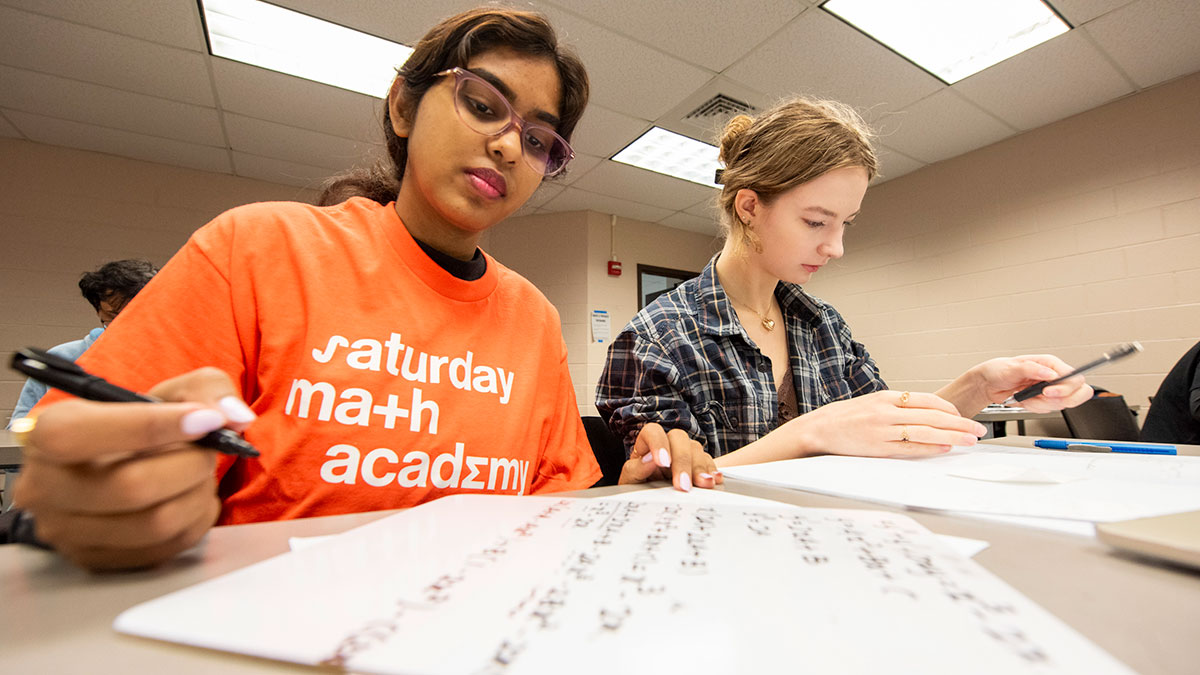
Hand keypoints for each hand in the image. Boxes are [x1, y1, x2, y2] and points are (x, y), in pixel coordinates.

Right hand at [13, 367, 254, 570]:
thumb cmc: (140, 427)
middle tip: (208, 451)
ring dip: (198, 495)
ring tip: (200, 475)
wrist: (118, 464)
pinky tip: (192, 498)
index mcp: (47, 432)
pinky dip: (195, 520)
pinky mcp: (96, 559)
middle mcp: (45, 486)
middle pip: (131, 486)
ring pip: (155, 522)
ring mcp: (66, 530)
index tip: (205, 420)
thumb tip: (233, 416)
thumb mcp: (169, 391)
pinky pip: (165, 548)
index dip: (151, 426)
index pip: (82, 434)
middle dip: (190, 465)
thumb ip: (205, 390)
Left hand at [617, 423, 722, 490]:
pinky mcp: (698, 465)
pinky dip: (711, 471)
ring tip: (703, 485)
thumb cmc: (637, 488)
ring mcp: (684, 453)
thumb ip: (635, 470)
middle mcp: (667, 444)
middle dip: (683, 462)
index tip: (663, 463)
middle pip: (679, 438)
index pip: (652, 431)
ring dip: (700, 468)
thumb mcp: (630, 482)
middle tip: (683, 485)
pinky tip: (714, 481)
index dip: (658, 444)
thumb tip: (649, 460)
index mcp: (646, 444)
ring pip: (696, 449)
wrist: (649, 501)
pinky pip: (709, 461)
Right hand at [787, 390, 986, 458]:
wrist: (819, 428)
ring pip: (926, 430)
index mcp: (887, 397)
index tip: (963, 416)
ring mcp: (883, 429)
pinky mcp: (878, 447)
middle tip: (978, 429)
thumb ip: (897, 407)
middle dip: (960, 423)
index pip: (928, 400)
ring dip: (953, 436)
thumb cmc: (845, 417)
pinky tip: (944, 448)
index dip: (950, 409)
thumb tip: (925, 414)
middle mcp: (887, 410)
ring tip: (970, 440)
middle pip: (933, 415)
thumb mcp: (872, 403)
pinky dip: (930, 447)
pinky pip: (910, 447)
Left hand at [970, 355, 1094, 411]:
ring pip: (1061, 405)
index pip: (1074, 377)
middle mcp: (1055, 377)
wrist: (990, 384)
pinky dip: (1035, 408)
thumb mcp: (1012, 367)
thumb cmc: (1000, 370)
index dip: (1066, 388)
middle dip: (1059, 400)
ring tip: (1026, 396)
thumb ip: (1031, 369)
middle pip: (1078, 393)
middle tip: (1040, 397)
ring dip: (1041, 404)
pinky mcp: (1046, 401)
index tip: (1048, 392)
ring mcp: (1052, 390)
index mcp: (1051, 364)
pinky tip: (1025, 400)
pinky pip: (1049, 410)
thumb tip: (1048, 373)